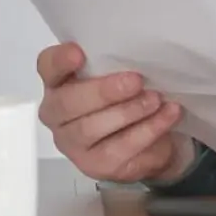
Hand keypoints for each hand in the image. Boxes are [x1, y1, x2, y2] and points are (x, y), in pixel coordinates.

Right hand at [36, 43, 192, 183]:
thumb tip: (139, 50)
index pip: (48, 67)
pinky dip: (148, 129)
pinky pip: (119, 148)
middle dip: (102, 91)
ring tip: (156, 99)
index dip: (59, 61)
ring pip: (90, 128)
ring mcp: (73, 143)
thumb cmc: (129, 97)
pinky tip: (168, 114)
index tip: (78, 53)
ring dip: (128, 111)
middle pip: (66, 103)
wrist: (152, 140)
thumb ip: (118, 62)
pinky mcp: (95, 165)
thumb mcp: (123, 74)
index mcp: (60, 83)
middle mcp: (57, 114)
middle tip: (136, 81)